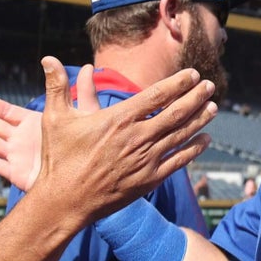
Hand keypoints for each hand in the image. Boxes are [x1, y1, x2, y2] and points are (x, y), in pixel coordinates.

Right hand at [0, 57, 215, 217]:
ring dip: (199, 120)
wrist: (64, 202)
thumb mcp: (54, 119)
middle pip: (175, 112)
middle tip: (210, 86)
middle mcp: (137, 137)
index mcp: (118, 119)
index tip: (192, 74)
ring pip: (180, 135)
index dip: (177, 83)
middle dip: (195, 97)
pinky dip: (193, 150)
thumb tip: (47, 58)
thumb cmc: (58, 160)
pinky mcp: (148, 181)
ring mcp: (145, 160)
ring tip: (213, 107)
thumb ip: (57, 86)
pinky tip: (205, 140)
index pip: (156, 95)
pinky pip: (177, 162)